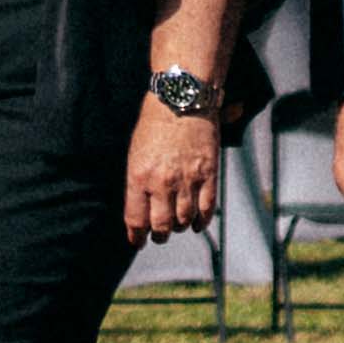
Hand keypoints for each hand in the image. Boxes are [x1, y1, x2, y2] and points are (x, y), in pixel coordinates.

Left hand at [117, 90, 222, 241]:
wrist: (180, 101)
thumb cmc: (154, 124)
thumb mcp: (135, 153)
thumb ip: (137, 183)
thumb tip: (140, 210)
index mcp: (138, 177)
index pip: (135, 219)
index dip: (136, 236)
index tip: (137, 242)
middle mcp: (162, 183)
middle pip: (161, 225)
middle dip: (159, 235)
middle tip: (159, 236)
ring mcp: (187, 180)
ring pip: (183, 220)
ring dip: (179, 228)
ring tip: (176, 226)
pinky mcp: (209, 175)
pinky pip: (206, 209)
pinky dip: (201, 221)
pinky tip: (195, 224)